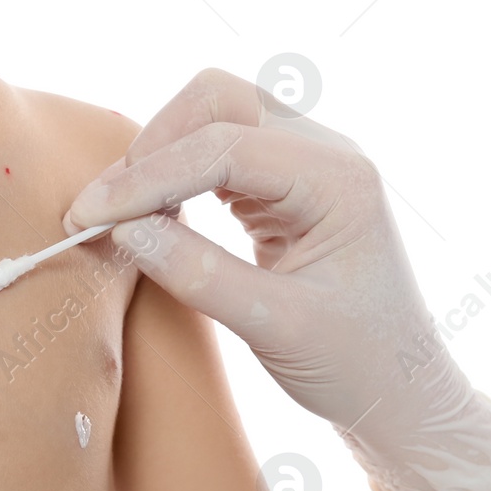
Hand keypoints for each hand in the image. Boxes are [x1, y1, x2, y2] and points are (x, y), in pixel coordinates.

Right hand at [63, 69, 490, 490]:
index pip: (224, 147)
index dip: (148, 177)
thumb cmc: (356, 364)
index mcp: (339, 179)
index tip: (89, 217)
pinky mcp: (288, 181)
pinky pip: (221, 147)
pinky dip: (179, 170)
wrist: (401, 390)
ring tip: (122, 214)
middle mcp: (328, 152)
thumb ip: (198, 274)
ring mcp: (309, 160)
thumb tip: (124, 229)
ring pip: (215, 113)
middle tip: (105, 210)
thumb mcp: (274, 327)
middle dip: (154, 145)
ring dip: (162, 153)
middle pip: (218, 100)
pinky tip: (154, 215)